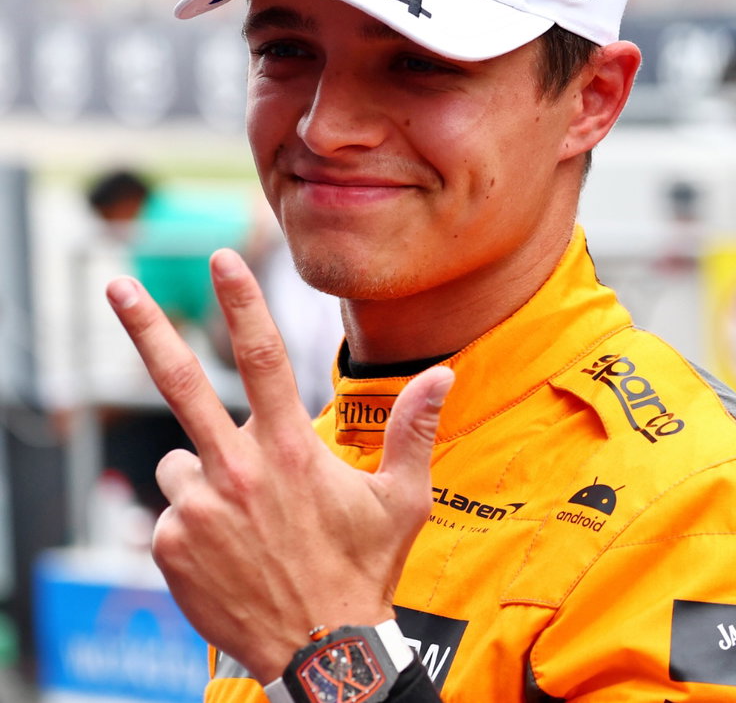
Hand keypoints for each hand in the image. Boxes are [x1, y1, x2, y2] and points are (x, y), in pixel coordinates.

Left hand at [105, 249, 453, 681]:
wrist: (318, 651)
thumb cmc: (364, 571)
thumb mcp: (402, 501)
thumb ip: (415, 430)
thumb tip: (443, 372)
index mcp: (292, 451)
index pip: (265, 359)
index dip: (243, 304)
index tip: (223, 260)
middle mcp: (237, 471)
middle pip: (182, 382)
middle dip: (149, 327)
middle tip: (116, 284)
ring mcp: (197, 509)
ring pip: (183, 463)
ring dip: (207, 477)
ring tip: (248, 521)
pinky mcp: (170, 544)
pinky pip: (174, 513)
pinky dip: (196, 522)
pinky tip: (232, 552)